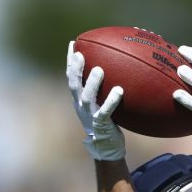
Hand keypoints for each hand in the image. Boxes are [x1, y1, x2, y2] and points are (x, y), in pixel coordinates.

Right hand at [66, 41, 125, 160]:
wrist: (107, 148)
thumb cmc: (108, 122)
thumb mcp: (104, 103)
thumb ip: (106, 87)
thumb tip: (121, 67)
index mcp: (80, 99)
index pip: (71, 77)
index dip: (70, 61)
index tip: (73, 44)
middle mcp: (81, 106)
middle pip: (74, 85)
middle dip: (74, 68)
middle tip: (80, 53)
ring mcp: (89, 116)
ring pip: (87, 97)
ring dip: (92, 83)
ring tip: (99, 70)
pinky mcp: (100, 125)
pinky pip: (105, 112)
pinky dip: (111, 101)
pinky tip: (119, 90)